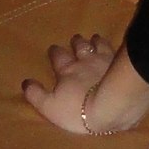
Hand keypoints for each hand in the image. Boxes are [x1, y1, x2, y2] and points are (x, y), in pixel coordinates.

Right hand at [23, 34, 148, 135]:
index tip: (53, 49)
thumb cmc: (77, 109)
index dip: (55, 53)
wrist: (112, 105)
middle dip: (75, 43)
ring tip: (94, 38)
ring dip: (95, 41)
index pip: (58, 58)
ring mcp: (105, 60)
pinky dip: (113, 47)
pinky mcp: (122, 65)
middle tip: (75, 39)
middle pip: (79, 47)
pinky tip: (115, 47)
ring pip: (98, 45)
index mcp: (67, 71)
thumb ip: (37, 95)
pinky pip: (116, 51)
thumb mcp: (50, 107)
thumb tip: (26, 83)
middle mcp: (85, 61)